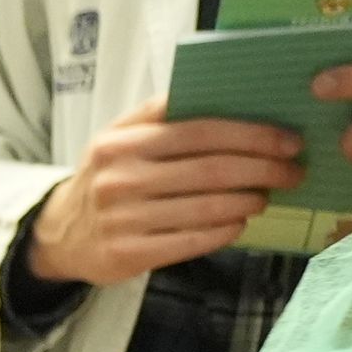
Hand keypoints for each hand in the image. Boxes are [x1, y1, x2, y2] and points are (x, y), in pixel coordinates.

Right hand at [25, 99, 302, 285]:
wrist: (59, 233)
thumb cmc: (106, 177)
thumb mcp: (119, 137)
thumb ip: (161, 115)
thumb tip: (229, 96)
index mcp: (121, 142)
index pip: (200, 131)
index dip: (252, 135)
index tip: (289, 141)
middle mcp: (119, 178)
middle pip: (211, 170)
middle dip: (264, 170)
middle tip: (293, 172)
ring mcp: (121, 219)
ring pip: (206, 208)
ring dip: (248, 201)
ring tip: (265, 197)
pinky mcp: (126, 254)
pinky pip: (191, 242)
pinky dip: (224, 231)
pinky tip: (238, 223)